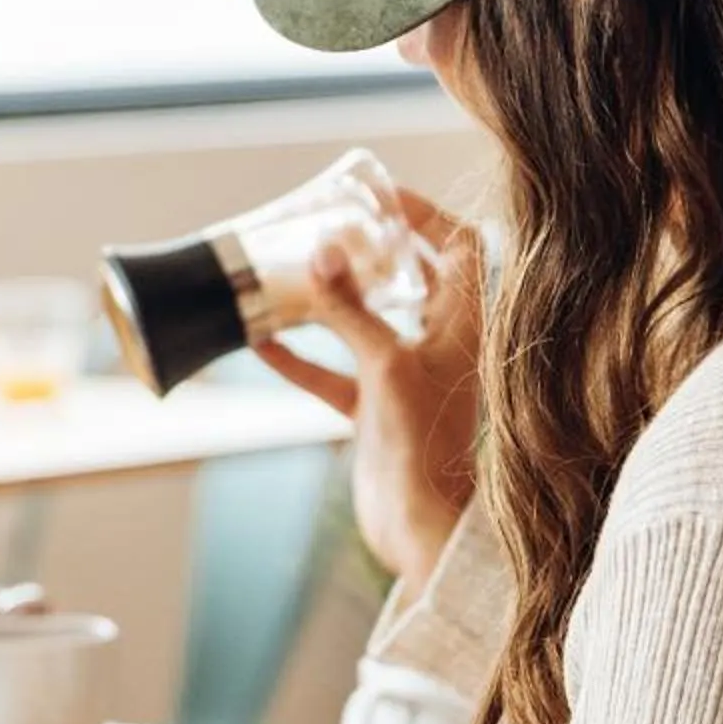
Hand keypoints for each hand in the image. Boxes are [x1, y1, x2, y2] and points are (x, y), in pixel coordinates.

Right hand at [256, 187, 484, 586]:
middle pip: (410, 278)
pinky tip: (259, 340)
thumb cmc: (422, 445)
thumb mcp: (384, 364)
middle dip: (370, 250)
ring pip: (365, 322)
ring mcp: (404, 377)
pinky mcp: (373, 410)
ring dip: (328, 300)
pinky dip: (300, 356)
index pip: (460, 248)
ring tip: (290, 269)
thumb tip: (323, 250)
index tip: (379, 196)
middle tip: (328, 224)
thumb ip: (351, 309)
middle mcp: (438, 344)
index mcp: (463, 325)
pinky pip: (332, 371)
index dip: (426, 216)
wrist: (417, 526)